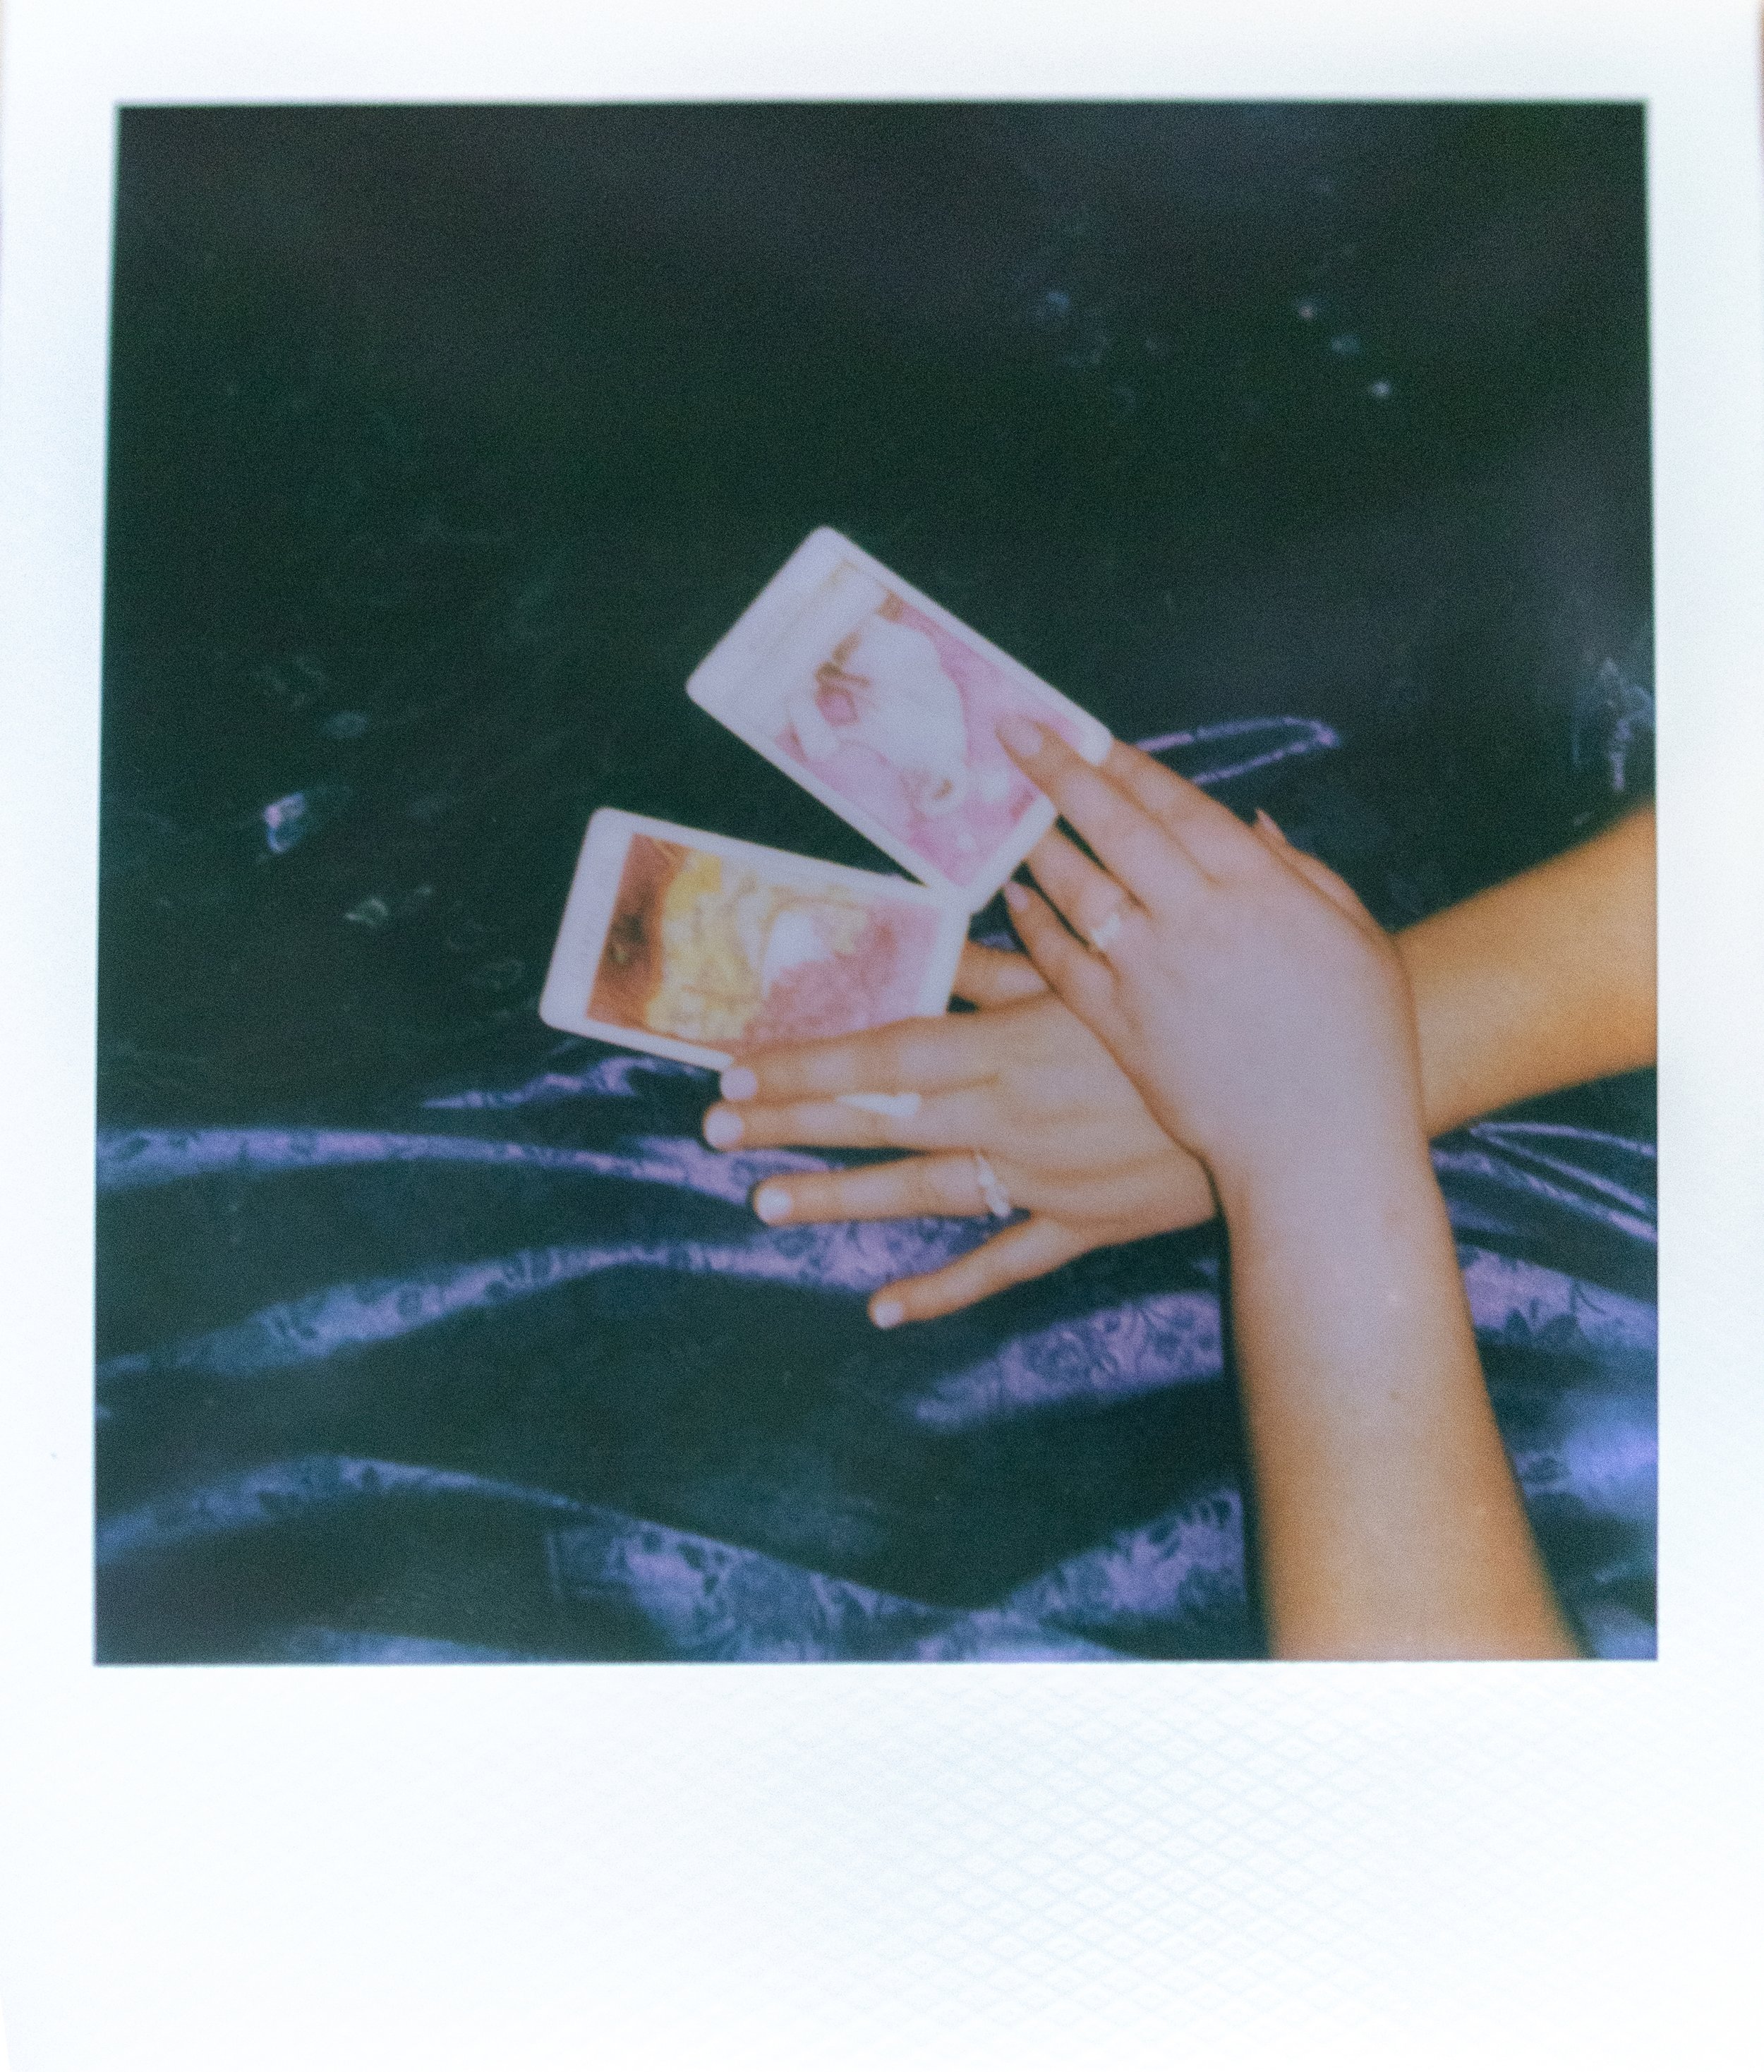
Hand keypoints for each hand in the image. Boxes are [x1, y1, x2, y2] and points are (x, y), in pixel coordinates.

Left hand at [702, 939, 1216, 1325]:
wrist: (1293, 1099)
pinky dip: (944, 1290)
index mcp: (1010, 1049)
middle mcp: (1010, 1120)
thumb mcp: (1099, 978)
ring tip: (766, 1204)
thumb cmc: (1197, 1013)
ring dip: (840, 1200)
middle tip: (714, 1131)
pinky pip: (1002, 1263)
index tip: (734, 1068)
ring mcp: (1043, 1182)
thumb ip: (1010, 967)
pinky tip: (884, 1308)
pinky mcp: (1082, 1225)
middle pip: (881, 1121)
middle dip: (792, 1124)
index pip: (882, 1056)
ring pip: (921, 1194)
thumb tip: (937, 942)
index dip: (803, 1065)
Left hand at [996, 718, 1426, 1211]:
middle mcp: (1197, 915)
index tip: (1087, 733)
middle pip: (1114, 826)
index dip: (1126, 763)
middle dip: (1061, 772)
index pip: (1178, 802)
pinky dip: (1037, 926)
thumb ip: (1304, 873)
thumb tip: (1253, 824)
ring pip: (1079, 888)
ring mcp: (1153, 970)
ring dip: (1041, 846)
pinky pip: (1064, 963)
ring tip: (1013, 819)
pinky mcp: (1121, 1025)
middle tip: (1016, 734)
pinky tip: (1017, 902)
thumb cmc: (1360, 1044)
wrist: (1321, 1144)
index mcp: (1260, 885)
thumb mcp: (1356, 939)